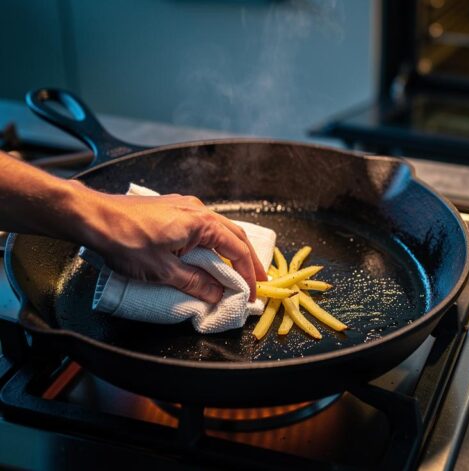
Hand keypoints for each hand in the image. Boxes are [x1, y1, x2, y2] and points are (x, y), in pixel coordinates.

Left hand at [77, 185, 265, 302]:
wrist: (93, 218)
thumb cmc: (125, 240)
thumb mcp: (163, 271)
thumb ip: (195, 283)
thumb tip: (217, 294)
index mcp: (202, 223)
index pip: (237, 250)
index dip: (248, 274)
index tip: (253, 292)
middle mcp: (198, 210)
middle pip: (234, 236)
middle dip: (248, 260)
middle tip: (258, 280)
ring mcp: (185, 207)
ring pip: (220, 229)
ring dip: (231, 250)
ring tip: (237, 269)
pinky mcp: (173, 209)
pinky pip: (204, 226)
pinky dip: (215, 242)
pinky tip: (210, 254)